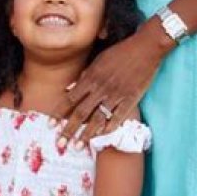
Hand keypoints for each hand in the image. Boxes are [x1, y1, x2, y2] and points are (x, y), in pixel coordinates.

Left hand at [51, 28, 165, 143]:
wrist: (145, 48)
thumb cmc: (120, 52)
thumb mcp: (98, 60)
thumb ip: (85, 75)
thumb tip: (70, 88)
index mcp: (91, 77)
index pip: (70, 98)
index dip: (59, 113)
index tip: (50, 124)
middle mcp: (101, 88)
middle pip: (80, 112)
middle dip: (68, 129)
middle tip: (60, 143)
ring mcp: (116, 95)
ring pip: (97, 118)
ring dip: (86, 134)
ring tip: (78, 146)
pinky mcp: (130, 99)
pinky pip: (118, 117)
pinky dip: (109, 128)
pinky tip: (101, 136)